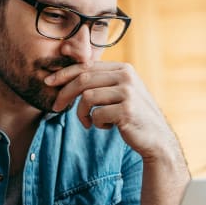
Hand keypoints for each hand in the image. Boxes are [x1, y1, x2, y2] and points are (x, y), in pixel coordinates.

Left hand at [45, 61, 177, 159]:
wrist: (156, 138)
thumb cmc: (132, 116)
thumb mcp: (120, 93)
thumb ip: (101, 82)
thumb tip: (68, 76)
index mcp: (123, 69)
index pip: (87, 66)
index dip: (65, 73)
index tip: (49, 82)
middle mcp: (126, 76)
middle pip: (83, 79)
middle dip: (65, 93)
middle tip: (56, 107)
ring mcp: (128, 92)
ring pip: (87, 98)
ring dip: (82, 114)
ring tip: (90, 122)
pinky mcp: (126, 110)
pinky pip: (97, 115)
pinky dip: (96, 124)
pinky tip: (106, 128)